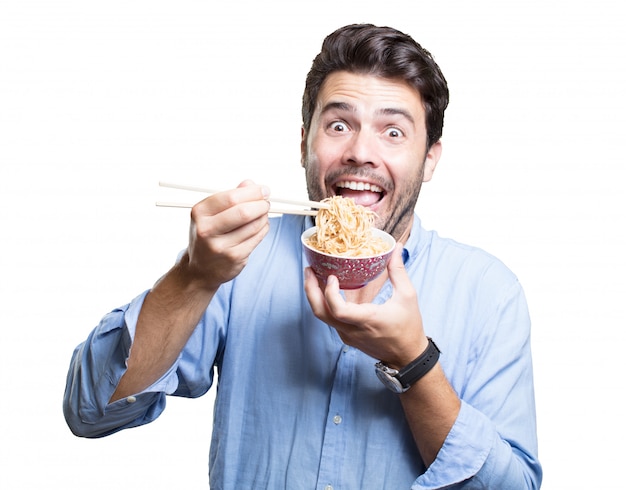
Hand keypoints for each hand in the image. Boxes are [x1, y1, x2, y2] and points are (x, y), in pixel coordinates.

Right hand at [185, 180, 270, 290]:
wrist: (200, 270)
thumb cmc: (207, 236)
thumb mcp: (210, 214)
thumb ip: (230, 197)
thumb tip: (250, 184)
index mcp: (200, 213)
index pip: (231, 197)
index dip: (252, 192)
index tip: (263, 190)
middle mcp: (207, 230)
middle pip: (244, 212)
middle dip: (261, 204)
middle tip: (266, 202)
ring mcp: (221, 246)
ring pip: (254, 225)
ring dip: (264, 216)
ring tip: (262, 213)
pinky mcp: (235, 257)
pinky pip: (257, 237)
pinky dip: (263, 228)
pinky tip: (260, 226)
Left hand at [304, 244, 428, 366]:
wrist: (407, 356)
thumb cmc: (409, 327)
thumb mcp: (407, 296)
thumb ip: (398, 271)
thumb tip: (396, 248)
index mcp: (366, 319)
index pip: (338, 310)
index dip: (329, 293)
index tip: (332, 277)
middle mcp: (352, 329)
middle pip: (320, 313)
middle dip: (310, 290)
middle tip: (309, 270)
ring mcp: (347, 334)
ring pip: (322, 316)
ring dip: (314, 296)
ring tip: (314, 277)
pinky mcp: (346, 336)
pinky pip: (329, 319)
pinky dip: (324, 304)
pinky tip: (327, 290)